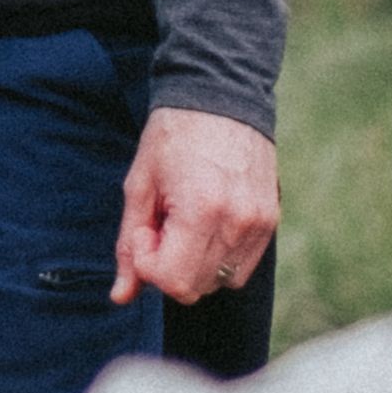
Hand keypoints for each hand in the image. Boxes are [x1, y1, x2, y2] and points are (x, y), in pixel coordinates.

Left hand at [119, 106, 279, 308]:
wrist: (220, 96)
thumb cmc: (173, 136)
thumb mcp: (140, 185)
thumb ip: (129, 243)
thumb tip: (120, 296)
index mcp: (202, 209)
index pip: (174, 282)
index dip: (149, 264)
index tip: (146, 231)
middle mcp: (238, 222)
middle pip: (196, 288)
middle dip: (169, 266)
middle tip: (163, 224)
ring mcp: (260, 223)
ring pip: (220, 282)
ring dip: (194, 265)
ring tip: (186, 221)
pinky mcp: (271, 221)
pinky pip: (241, 267)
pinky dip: (218, 258)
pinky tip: (206, 223)